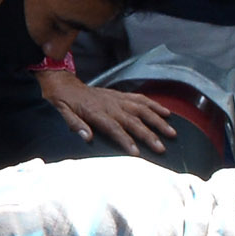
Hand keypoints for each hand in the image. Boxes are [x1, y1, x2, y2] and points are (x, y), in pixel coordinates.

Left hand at [42, 60, 179, 152]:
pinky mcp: (121, 95)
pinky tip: (166, 113)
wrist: (65, 83)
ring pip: (142, 109)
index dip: (125, 140)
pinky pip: (140, 99)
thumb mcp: (62, 112)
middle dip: (149, 135)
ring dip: (158, 121)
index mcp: (96, 112)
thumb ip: (74, 125)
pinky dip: (154, 105)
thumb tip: (86, 137)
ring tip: (172, 132)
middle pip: (133, 121)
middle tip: (161, 148)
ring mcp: (118, 99)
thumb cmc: (64, 101)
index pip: (114, 128)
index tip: (136, 152)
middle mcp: (111, 105)